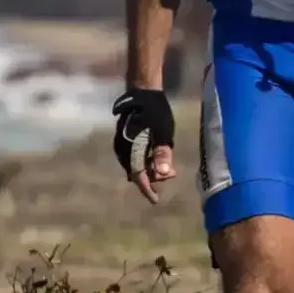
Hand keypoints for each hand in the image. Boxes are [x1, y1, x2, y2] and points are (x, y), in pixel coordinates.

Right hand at [112, 88, 176, 203]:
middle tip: (172, 173)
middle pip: (137, 172)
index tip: (155, 200)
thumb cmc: (155, 110)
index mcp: (131, 149)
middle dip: (153, 177)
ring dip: (150, 169)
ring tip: (167, 167)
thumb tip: (164, 174)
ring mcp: (121, 145)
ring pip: (135, 165)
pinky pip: (133, 158)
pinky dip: (145, 161)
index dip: (147, 189)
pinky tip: (156, 158)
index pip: (139, 176)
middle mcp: (122, 150)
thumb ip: (163, 153)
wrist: (142, 92)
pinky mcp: (124, 140)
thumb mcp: (163, 131)